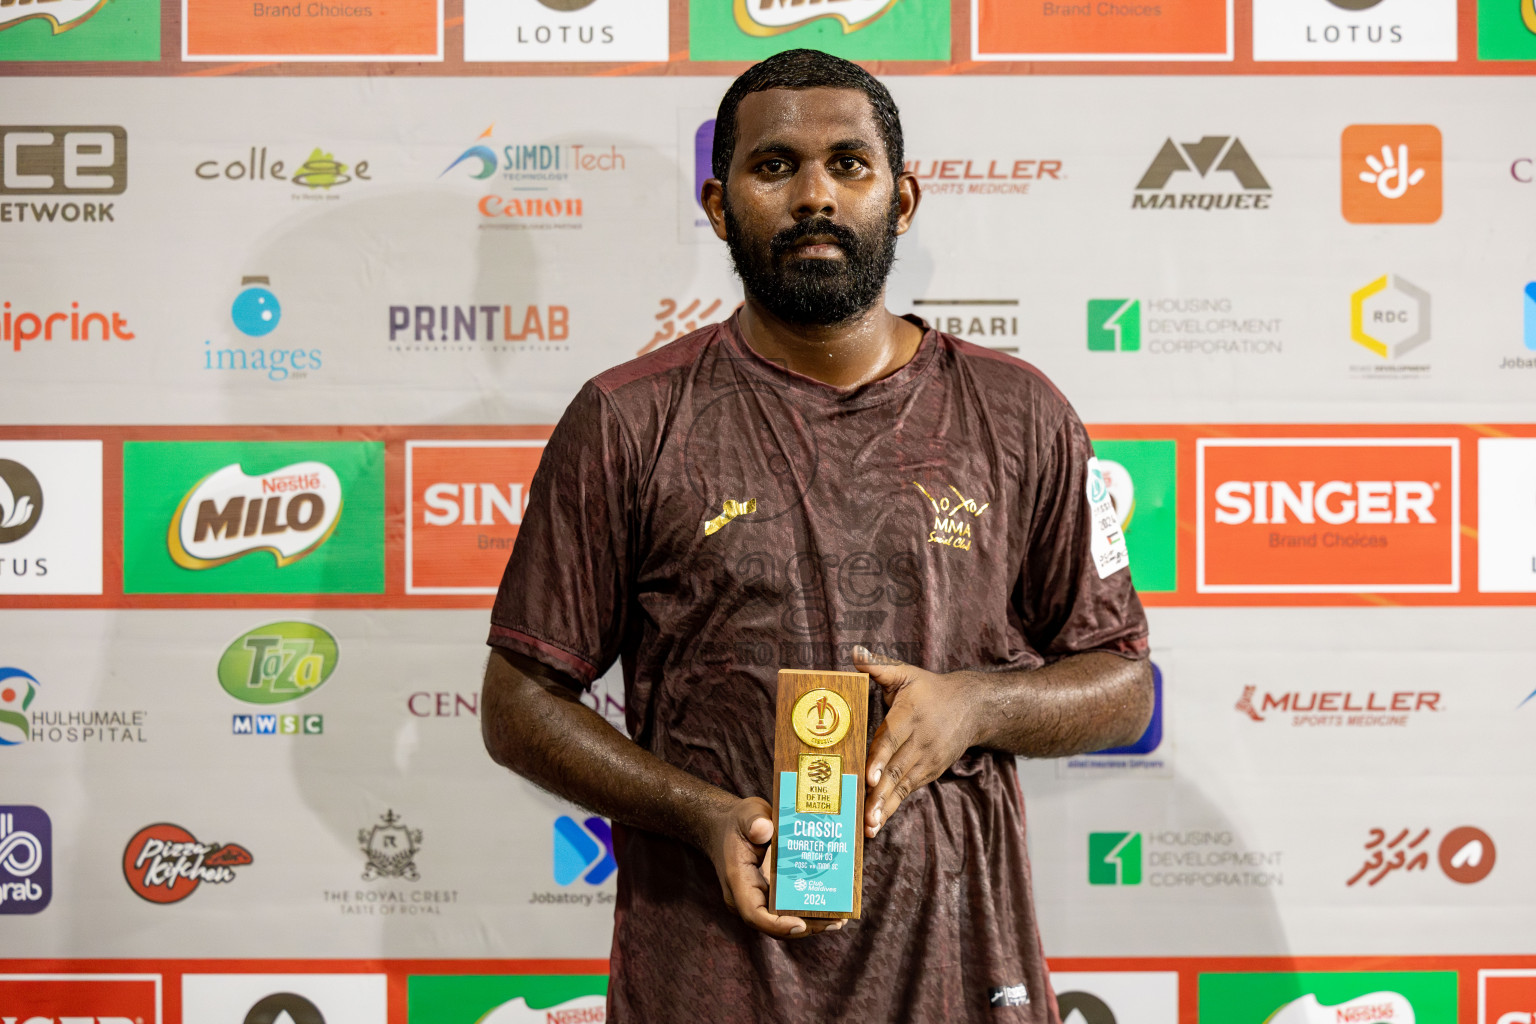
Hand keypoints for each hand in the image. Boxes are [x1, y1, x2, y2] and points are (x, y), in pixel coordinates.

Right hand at [705, 796, 842, 938]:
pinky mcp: (768, 895)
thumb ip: (753, 821)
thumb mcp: (745, 814)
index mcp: (738, 881)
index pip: (754, 914)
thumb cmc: (738, 821)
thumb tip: (765, 828)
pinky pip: (787, 909)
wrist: (727, 826)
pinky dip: (807, 910)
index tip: (801, 924)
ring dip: (811, 922)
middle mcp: (746, 897)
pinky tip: (831, 906)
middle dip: (805, 926)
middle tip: (836, 921)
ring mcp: (757, 898)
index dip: (777, 925)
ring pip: (783, 920)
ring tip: (840, 918)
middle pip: (774, 923)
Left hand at [854, 645, 980, 838]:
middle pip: (898, 769)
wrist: (971, 707)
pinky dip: (894, 806)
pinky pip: (910, 790)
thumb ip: (878, 667)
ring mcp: (928, 759)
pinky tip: (879, 821)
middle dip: (880, 793)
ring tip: (870, 826)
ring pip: (904, 785)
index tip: (869, 777)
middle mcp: (921, 740)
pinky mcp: (931, 771)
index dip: (880, 759)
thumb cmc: (929, 689)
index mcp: (911, 714)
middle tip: (865, 814)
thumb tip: (854, 654)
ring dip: (887, 806)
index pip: (893, 739)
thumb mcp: (905, 673)